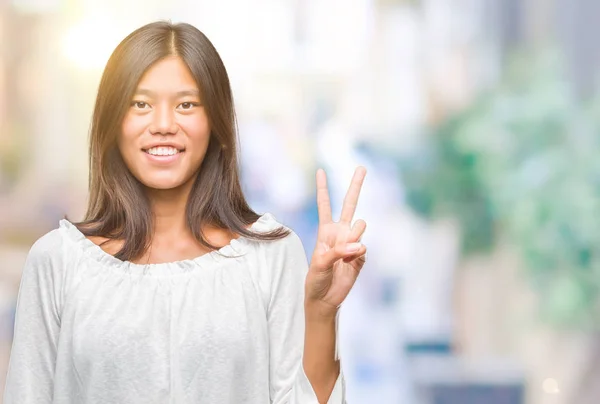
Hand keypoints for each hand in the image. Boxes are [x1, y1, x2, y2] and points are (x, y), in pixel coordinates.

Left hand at [305, 166, 367, 316]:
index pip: (325, 205)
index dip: (323, 188)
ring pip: (360, 227)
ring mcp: (352, 243)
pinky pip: (363, 250)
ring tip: (345, 252)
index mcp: (326, 230)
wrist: (325, 299)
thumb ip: (338, 252)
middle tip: (362, 167)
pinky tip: (348, 266)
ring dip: (354, 236)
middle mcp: (340, 233)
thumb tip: (360, 246)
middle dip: (356, 186)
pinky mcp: (361, 257)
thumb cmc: (316, 280)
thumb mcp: (320, 264)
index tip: (320, 170)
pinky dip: (356, 257)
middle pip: (350, 204)